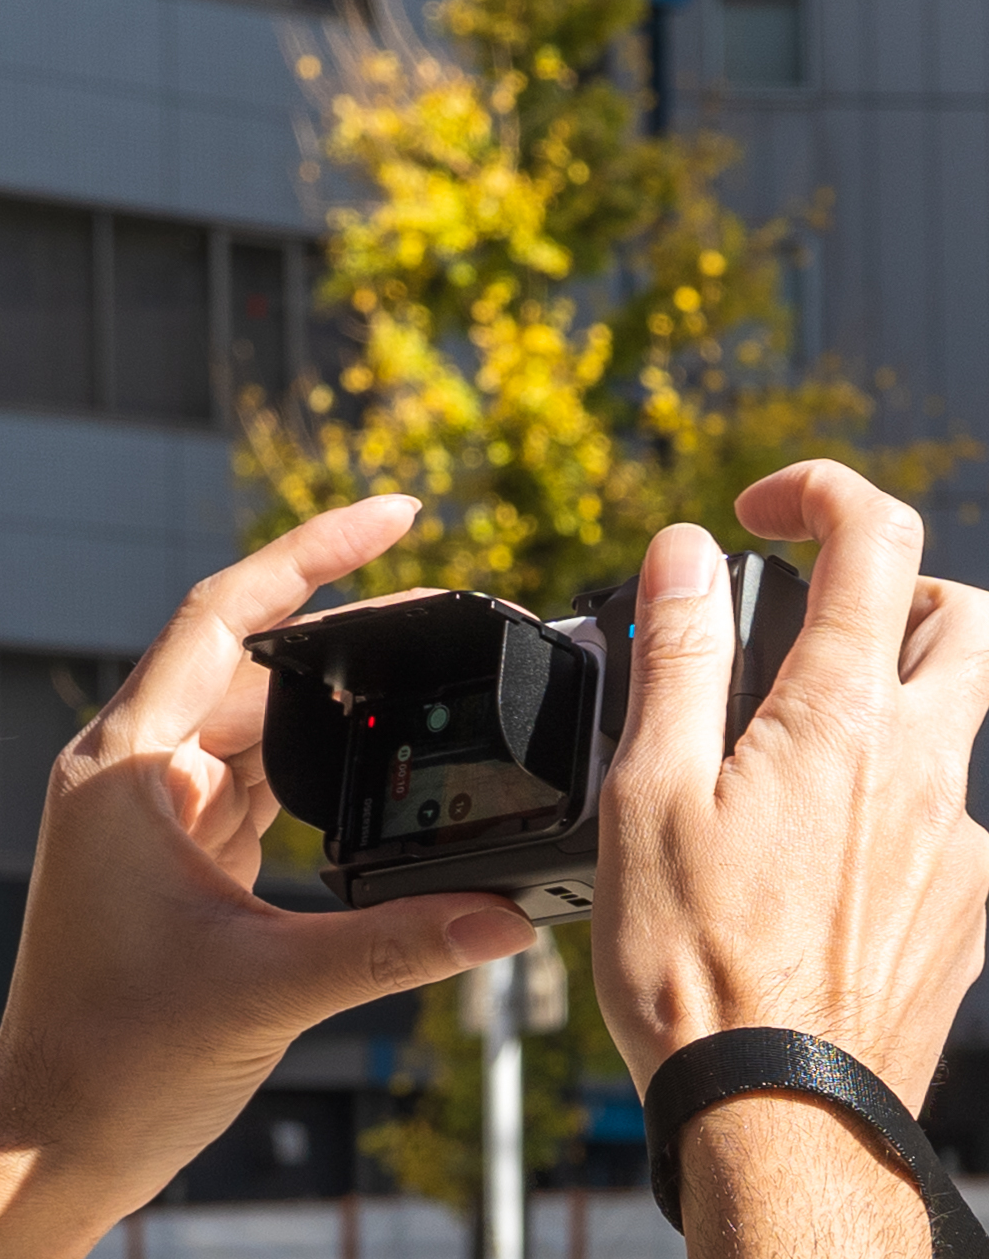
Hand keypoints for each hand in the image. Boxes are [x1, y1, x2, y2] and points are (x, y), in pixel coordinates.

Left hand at [0, 497, 535, 1258]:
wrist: (55, 1135)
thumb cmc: (120, 1061)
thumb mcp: (270, 988)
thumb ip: (395, 945)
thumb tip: (505, 920)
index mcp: (126, 768)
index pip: (221, 616)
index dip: (310, 555)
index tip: (397, 515)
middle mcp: (129, 773)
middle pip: (245, 665)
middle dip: (341, 639)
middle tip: (439, 613)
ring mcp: (146, 814)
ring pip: (247, 726)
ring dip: (326, 710)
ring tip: (420, 685)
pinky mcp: (169, 856)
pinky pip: (247, 785)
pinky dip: (308, 773)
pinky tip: (371, 767)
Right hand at [595, 460, 988, 1103]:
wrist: (777, 1114)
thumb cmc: (695, 962)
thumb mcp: (648, 791)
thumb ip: (674, 657)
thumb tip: (681, 553)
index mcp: (840, 718)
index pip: (872, 539)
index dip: (819, 490)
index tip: (762, 508)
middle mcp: (925, 767)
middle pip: (965, 620)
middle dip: (899, 588)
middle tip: (817, 622)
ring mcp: (958, 843)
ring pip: (954, 728)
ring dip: (885, 704)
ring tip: (787, 763)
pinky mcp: (968, 912)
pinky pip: (943, 823)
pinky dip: (885, 807)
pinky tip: (811, 867)